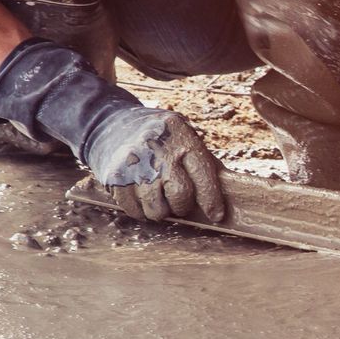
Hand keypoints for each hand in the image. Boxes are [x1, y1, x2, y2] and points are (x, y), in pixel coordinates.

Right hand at [83, 107, 228, 223]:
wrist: (111, 122)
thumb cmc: (159, 136)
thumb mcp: (184, 136)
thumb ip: (202, 161)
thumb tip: (229, 194)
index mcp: (181, 138)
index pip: (203, 175)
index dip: (212, 200)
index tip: (216, 215)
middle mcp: (158, 150)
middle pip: (180, 196)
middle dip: (183, 206)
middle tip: (179, 203)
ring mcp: (134, 164)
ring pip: (156, 210)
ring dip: (161, 211)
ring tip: (159, 197)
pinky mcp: (115, 177)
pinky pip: (134, 211)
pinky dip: (141, 211)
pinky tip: (142, 196)